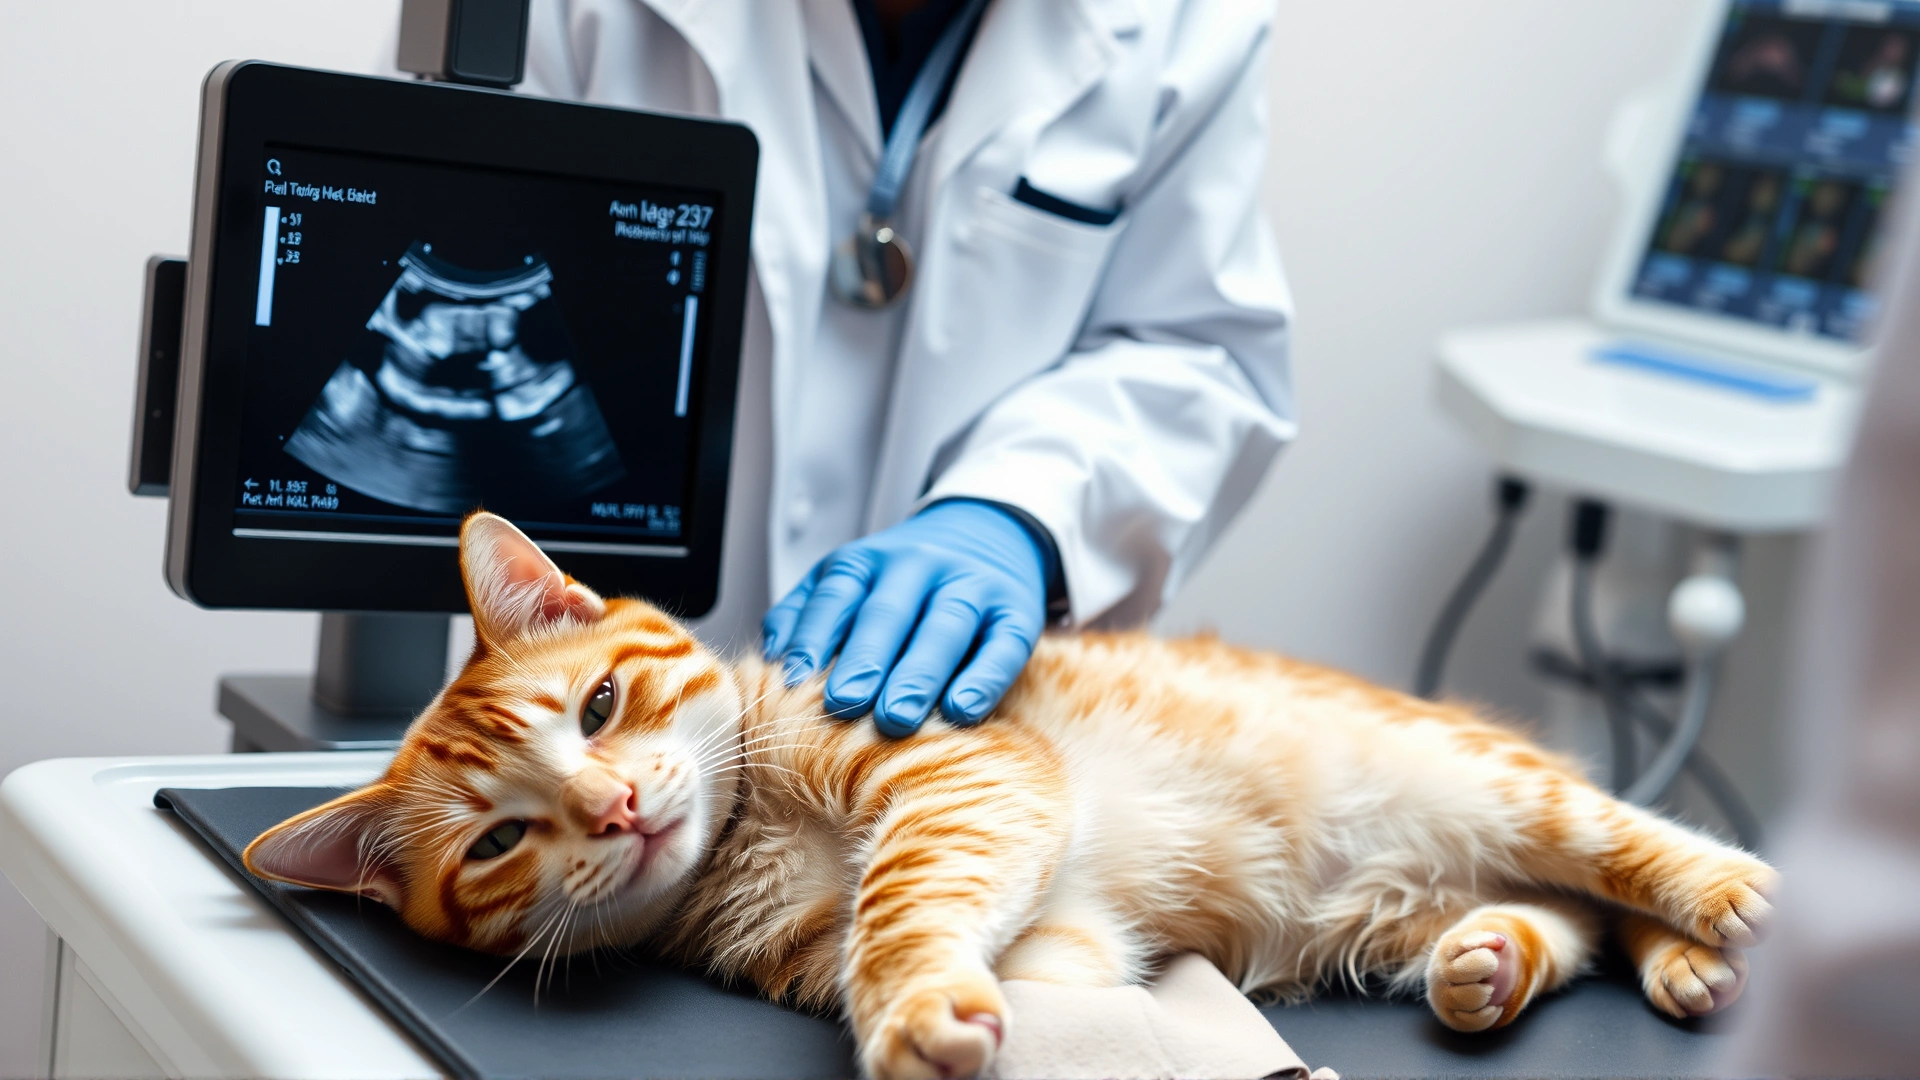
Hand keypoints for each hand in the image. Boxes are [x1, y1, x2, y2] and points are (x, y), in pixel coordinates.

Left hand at [762, 500, 1050, 736]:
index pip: (837, 594)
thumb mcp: (854, 578)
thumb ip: (811, 610)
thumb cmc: (905, 581)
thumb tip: (772, 656)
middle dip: (864, 660)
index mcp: (870, 560)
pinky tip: (961, 710)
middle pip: (888, 613)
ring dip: (917, 673)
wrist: (992, 533)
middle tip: (844, 704)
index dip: (814, 636)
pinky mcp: (1016, 613)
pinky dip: (982, 678)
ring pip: (944, 627)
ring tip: (896, 717)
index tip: (795, 681)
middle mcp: (920, 565)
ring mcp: (971, 586)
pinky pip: (1001, 646)